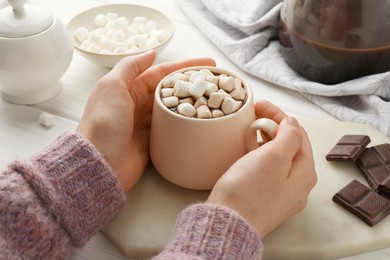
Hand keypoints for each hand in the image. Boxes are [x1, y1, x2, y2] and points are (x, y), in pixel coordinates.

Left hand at [77, 50, 215, 190]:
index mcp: (129, 89)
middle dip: (191, 85)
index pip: (161, 73)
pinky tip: (200, 121)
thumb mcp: (111, 87)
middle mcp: (139, 105)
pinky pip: (173, 129)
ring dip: (191, 104)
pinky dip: (185, 124)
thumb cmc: (103, 122)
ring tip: (214, 100)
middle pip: (170, 90)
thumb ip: (130, 67)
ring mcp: (147, 124)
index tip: (208, 64)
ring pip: (174, 109)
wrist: (99, 163)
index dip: (184, 67)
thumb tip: (150, 52)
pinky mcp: (154, 142)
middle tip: (216, 82)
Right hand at [207, 100, 316, 236]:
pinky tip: (250, 153)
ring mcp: (284, 194)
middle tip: (253, 115)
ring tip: (249, 133)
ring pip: (280, 158)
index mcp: (305, 172)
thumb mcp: (273, 157)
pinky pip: (270, 171)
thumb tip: (292, 124)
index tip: (260, 105)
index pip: (297, 133)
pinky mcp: (268, 199)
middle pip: (290, 146)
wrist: (228, 224)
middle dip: (273, 126)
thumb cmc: (248, 192)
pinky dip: (262, 156)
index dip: (279, 115)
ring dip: (267, 141)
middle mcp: (299, 185)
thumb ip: (289, 136)